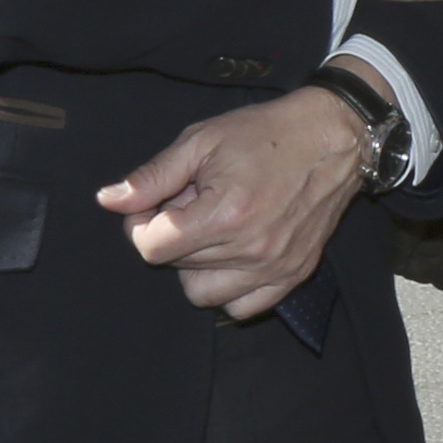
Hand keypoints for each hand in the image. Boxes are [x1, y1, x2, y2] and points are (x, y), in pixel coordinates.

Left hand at [98, 71, 374, 319]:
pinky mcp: (294, 275)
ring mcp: (275, 268)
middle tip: (192, 205)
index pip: (152, 248)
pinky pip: (244, 308)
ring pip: (204, 295)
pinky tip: (234, 254)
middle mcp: (250, 249)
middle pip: (176, 269)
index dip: (141, 225)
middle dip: (173, 238)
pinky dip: (230, 288)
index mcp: (223, 214)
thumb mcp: (202, 141)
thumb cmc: (265, 134)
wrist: (333, 138)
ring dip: (197, 268)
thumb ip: (153, 176)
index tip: (155, 205)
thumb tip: (109, 201)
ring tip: (213, 231)